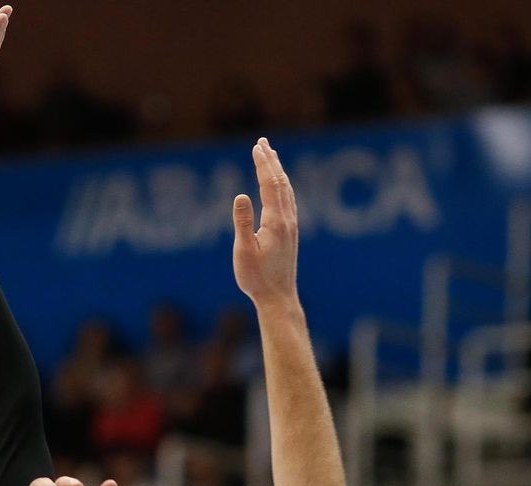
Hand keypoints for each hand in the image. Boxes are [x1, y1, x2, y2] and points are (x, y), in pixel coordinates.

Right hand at [232, 138, 299, 310]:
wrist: (278, 297)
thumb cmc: (257, 278)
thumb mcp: (243, 251)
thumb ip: (242, 222)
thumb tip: (240, 195)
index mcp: (276, 221)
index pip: (270, 184)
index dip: (263, 164)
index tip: (256, 146)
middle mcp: (287, 220)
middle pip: (281, 183)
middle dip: (271, 161)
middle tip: (263, 143)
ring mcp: (291, 227)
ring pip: (287, 191)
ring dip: (278, 172)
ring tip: (272, 157)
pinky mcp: (290, 234)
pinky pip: (288, 202)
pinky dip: (282, 187)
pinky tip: (279, 188)